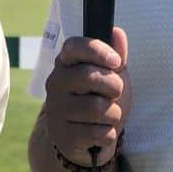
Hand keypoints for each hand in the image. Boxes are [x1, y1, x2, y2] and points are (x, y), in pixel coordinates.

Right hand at [44, 26, 129, 166]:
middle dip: (114, 86)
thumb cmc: (99, 99)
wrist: (85, 139)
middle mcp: (55, 83)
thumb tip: (117, 32)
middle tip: (115, 93)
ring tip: (108, 115)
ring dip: (114, 114)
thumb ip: (115, 56)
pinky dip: (108, 133)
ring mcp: (56, 109)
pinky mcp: (62, 135)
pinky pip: (97, 132)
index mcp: (65, 63)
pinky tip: (100, 132)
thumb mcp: (111, 76)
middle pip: (90, 77)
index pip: (74, 46)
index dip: (97, 50)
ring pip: (97, 108)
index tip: (116, 62)